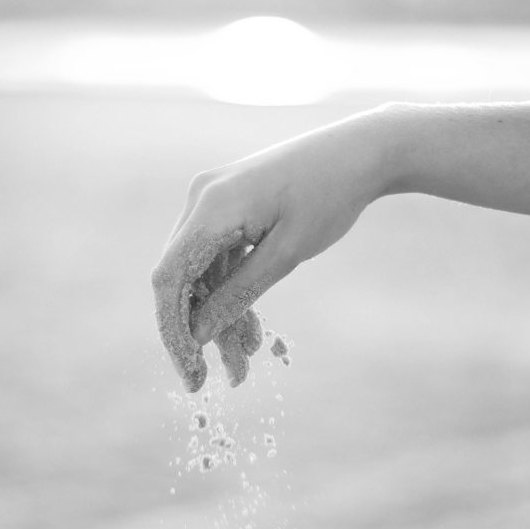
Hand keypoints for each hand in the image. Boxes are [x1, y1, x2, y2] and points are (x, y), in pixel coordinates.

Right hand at [151, 107, 392, 389]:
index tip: (189, 372)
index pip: (169, 278)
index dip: (173, 329)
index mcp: (210, 207)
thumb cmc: (329, 197)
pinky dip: (231, 292)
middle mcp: (200, 200)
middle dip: (201, 331)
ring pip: (202, 274)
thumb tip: (199, 335)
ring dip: (221, 317)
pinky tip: (251, 329)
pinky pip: (217, 258)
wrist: (360, 151)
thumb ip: (239, 293)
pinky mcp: (227, 207)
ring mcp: (211, 201)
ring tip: (248, 359)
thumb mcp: (288, 254)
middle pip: (182, 279)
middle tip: (230, 377)